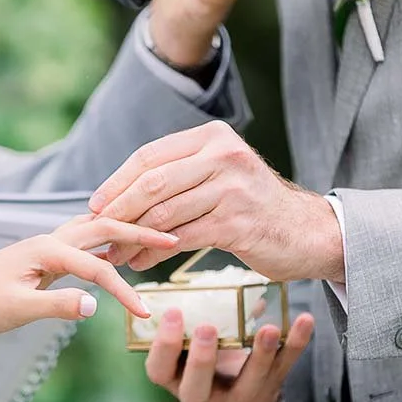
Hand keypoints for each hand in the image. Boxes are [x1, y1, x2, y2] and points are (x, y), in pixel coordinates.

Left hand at [0, 216, 176, 335]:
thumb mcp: (17, 310)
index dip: (124, 291)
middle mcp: (49, 241)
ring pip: (94, 231)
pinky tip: (116, 251)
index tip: (145, 313)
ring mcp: (46, 246)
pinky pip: (83, 244)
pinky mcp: (42, 257)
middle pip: (104, 229)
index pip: (98, 268)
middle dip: (140, 233)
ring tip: (155, 236)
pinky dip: (106, 244)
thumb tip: (95, 305)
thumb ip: (57, 305)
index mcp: (47, 250)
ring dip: (124, 232)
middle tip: (174, 238)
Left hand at [89, 121, 344, 282]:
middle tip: (97, 232)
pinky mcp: (237, 222)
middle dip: (119, 211)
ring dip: (132, 238)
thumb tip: (120, 194)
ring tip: (115, 255)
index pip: (151, 156)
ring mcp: (232, 188)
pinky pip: (182, 238)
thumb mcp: (220, 176)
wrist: (306, 233)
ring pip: (164, 213)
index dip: (117, 181)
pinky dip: (155, 253)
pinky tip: (141, 263)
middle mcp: (224, 155)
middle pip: (153, 183)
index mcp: (213, 137)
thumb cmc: (254, 207)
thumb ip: (180, 175)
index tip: (95, 204)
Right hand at [145, 309, 314, 401]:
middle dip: (201, 359)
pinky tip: (303, 321)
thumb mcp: (190, 339)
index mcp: (176, 379)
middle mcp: (203, 395)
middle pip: (196, 389)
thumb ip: (189, 317)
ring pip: (247, 384)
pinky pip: (284, 369)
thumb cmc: (206, 351)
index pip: (159, 371)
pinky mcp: (268, 392)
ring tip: (267, 328)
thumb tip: (199, 275)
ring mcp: (237, 399)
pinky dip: (295, 344)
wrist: (241, 384)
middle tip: (206, 327)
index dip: (164, 346)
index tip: (173, 312)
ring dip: (258, 356)